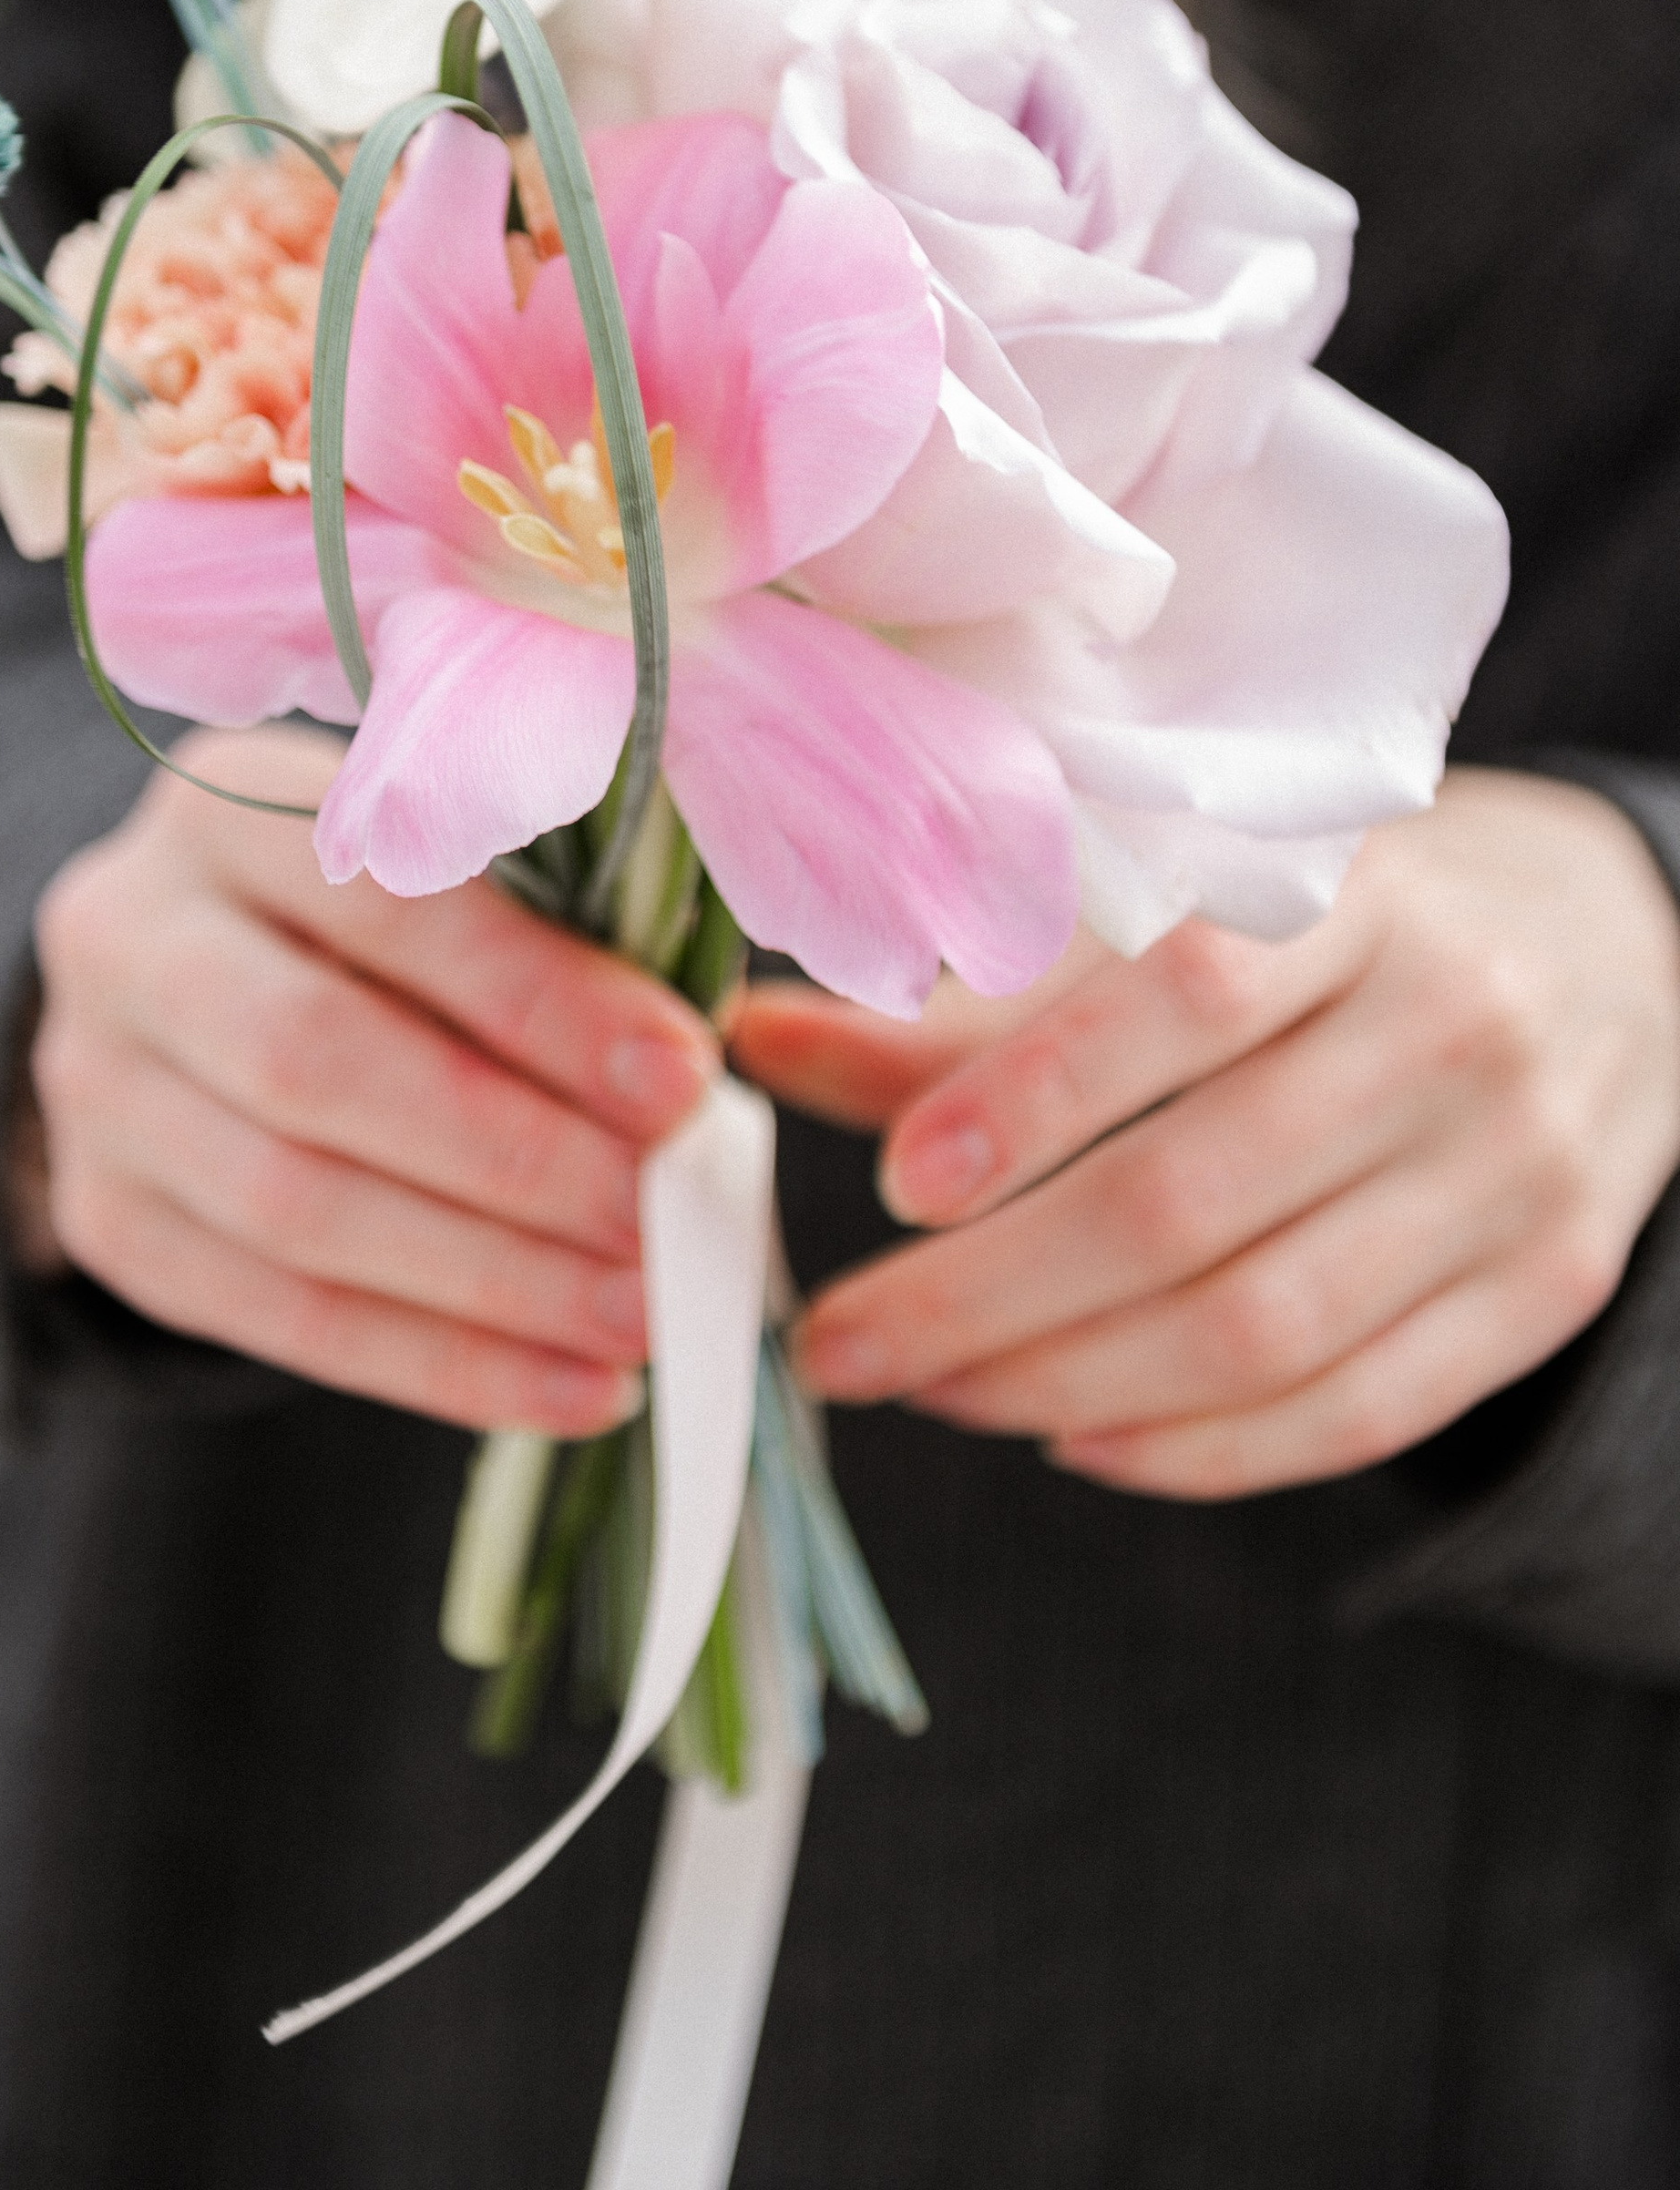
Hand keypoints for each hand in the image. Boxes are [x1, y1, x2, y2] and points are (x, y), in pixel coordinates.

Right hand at [28, 725, 717, 1433]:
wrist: (184, 980)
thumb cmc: (376, 910)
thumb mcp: (440, 859)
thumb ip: (549, 921)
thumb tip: (693, 1063)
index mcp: (225, 806)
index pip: (383, 901)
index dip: (536, 996)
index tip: (679, 1077)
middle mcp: (127, 935)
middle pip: (314, 1061)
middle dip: (513, 1156)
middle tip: (660, 1218)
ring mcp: (96, 1087)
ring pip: (292, 1208)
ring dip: (490, 1282)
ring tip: (640, 1319)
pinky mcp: (106, 1221)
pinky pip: (279, 1317)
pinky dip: (438, 1364)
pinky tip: (569, 1390)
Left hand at [732, 771, 1679, 1498]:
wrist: (1612, 944)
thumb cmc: (1334, 920)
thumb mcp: (1172, 909)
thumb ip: (967, 995)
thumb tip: (752, 1043)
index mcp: (1351, 893)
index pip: (1185, 998)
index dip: (1031, 1096)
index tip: (898, 1179)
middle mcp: (1449, 1026)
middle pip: (1195, 1202)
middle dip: (988, 1295)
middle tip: (842, 1341)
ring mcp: (1517, 1169)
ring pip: (1266, 1329)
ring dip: (1066, 1384)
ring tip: (932, 1388)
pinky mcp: (1549, 1286)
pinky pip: (1360, 1411)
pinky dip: (1202, 1452)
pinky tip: (1074, 1439)